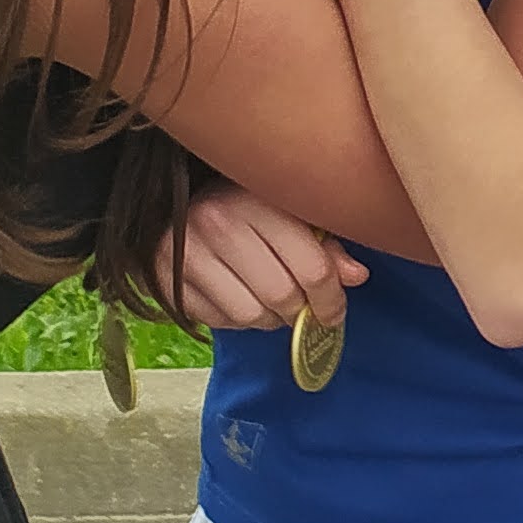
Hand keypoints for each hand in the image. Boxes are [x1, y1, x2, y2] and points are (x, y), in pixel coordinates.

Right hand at [162, 182, 364, 331]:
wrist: (175, 201)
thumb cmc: (244, 203)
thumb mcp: (289, 208)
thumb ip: (325, 242)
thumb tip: (355, 277)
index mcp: (256, 200)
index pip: (311, 267)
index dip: (331, 298)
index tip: (335, 311)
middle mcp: (216, 225)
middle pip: (282, 295)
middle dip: (302, 311)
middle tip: (307, 309)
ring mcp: (186, 256)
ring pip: (250, 315)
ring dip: (271, 319)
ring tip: (276, 304)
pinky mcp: (167, 283)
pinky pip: (219, 322)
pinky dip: (239, 321)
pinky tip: (244, 299)